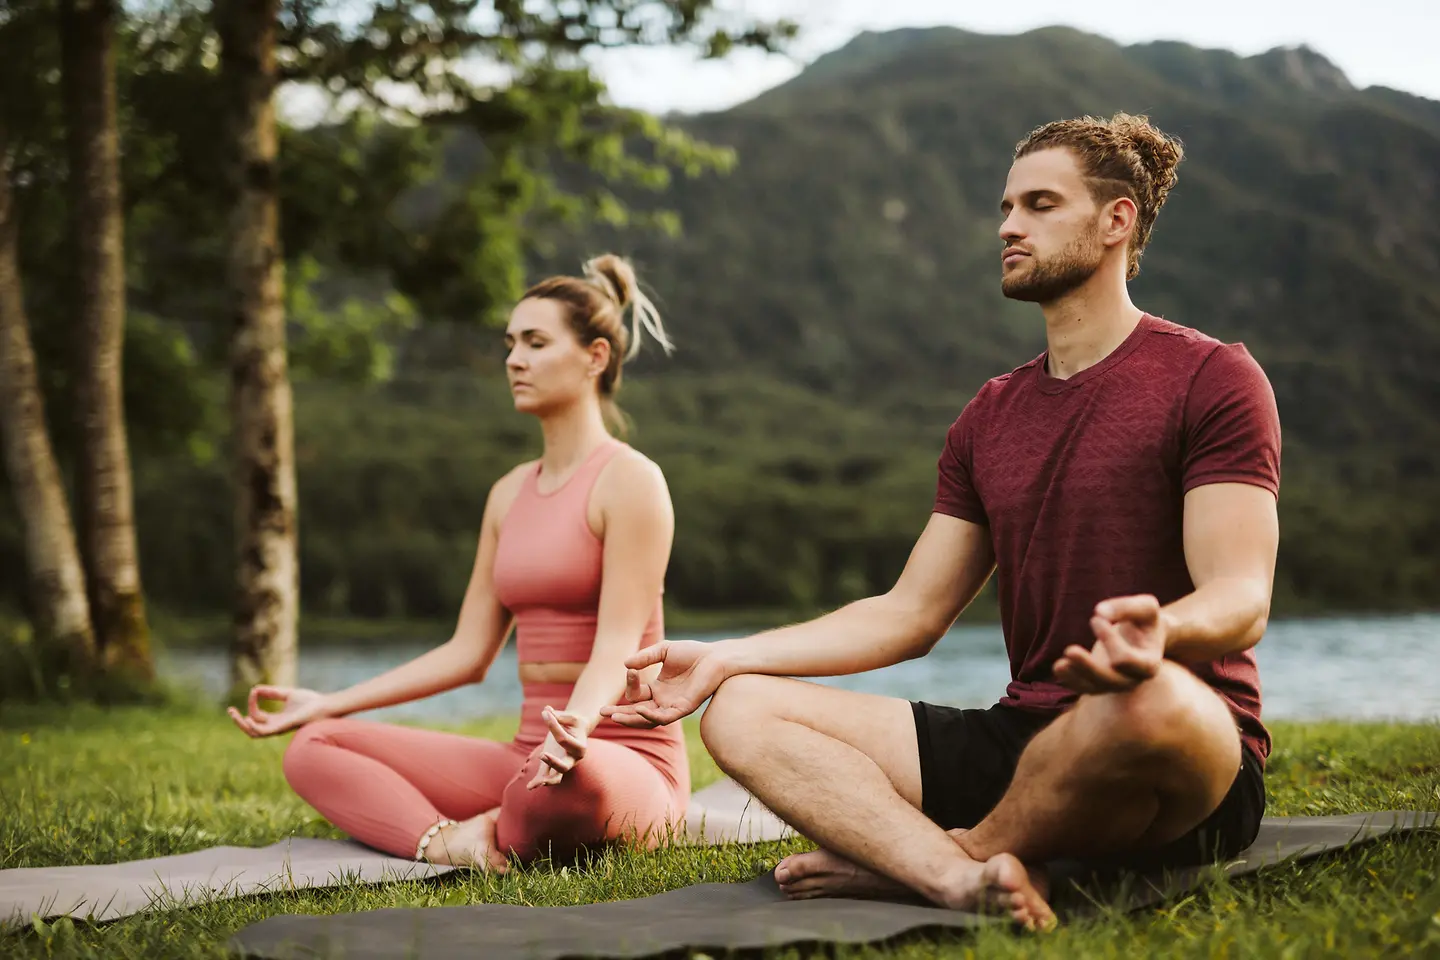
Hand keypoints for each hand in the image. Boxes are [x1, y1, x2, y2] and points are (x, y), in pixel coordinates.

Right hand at [227, 686, 332, 737]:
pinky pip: (265, 732)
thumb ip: (272, 692)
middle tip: (230, 710)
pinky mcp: (284, 727)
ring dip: (242, 725)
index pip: (257, 716)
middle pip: (252, 728)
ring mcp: (279, 729)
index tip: (254, 691)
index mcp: (276, 720)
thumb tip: (255, 689)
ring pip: (254, 733)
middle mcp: (276, 727)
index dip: (252, 704)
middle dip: (239, 721)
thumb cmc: (310, 701)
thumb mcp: (287, 694)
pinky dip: (254, 727)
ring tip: (234, 714)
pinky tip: (248, 718)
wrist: (324, 705)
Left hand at [526, 707, 589, 788]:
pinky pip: (546, 776)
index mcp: (580, 747)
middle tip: (542, 754)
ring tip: (537, 782)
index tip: (546, 713)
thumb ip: (559, 716)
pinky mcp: (552, 767)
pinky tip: (529, 786)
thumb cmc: (574, 722)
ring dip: (546, 779)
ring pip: (556, 777)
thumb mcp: (570, 717)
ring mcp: (563, 765)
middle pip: (564, 766)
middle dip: (553, 762)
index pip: (563, 739)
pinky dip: (537, 782)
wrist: (576, 730)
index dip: (553, 726)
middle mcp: (573, 760)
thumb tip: (546, 710)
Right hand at [598, 639, 727, 728]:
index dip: (630, 685)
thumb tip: (625, 665)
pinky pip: (665, 717)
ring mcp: (673, 707)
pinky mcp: (684, 709)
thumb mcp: (663, 651)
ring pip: (648, 720)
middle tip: (602, 712)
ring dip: (631, 719)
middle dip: (619, 713)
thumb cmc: (692, 653)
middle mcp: (663, 701)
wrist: (716, 657)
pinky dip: (651, 715)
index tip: (629, 671)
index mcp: (658, 689)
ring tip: (615, 716)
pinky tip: (640, 709)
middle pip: (637, 712)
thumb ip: (645, 657)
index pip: (636, 694)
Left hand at [1053, 595, 1166, 694]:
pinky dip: (1069, 680)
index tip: (1096, 619)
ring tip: (1059, 664)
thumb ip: (1127, 607)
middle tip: (1069, 650)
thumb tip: (1099, 612)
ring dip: (1075, 676)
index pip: (1124, 659)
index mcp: (1148, 664)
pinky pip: (1082, 688)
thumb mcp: (1145, 607)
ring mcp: (1115, 685)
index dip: (1109, 640)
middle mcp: (1132, 680)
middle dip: (1089, 667)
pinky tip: (1057, 667)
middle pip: (1108, 680)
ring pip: (1093, 687)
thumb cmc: (1144, 619)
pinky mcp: (1099, 684)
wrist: (1143, 635)